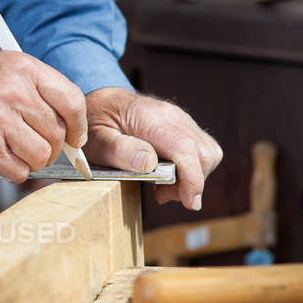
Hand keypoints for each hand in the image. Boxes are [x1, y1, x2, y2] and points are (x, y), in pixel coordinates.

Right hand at [0, 51, 87, 182]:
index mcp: (25, 69)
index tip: (75, 137)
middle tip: (35, 144)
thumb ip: (37, 90)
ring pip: (40, 157)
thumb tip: (67, 125)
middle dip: (51, 146)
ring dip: (32, 160)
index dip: (78, 126)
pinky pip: (18, 172)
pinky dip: (13, 170)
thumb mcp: (5, 66)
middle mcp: (15, 93)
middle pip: (57, 135)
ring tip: (15, 149)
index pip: (72, 102)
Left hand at [83, 87, 221, 210]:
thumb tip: (149, 164)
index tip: (191, 203)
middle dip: (190, 182)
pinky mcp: (183, 127)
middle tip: (160, 194)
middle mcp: (171, 116)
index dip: (192, 179)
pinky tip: (168, 174)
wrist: (101, 100)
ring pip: (207, 153)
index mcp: (149, 119)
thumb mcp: (95, 140)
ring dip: (192, 177)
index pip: (184, 148)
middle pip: (203, 153)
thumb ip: (119, 151)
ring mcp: (180, 120)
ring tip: (162, 186)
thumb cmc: (95, 122)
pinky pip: (201, 150)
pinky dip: (192, 168)